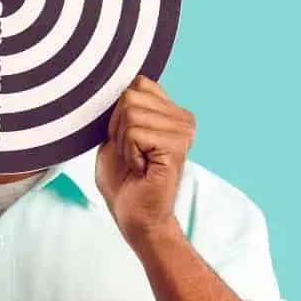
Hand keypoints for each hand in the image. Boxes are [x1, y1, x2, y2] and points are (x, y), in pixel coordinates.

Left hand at [95, 76, 194, 241]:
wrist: (135, 216)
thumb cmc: (124, 181)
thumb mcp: (116, 135)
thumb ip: (122, 109)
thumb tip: (121, 86)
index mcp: (172, 112)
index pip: (138, 84)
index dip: (120, 114)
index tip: (128, 141)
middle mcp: (184, 118)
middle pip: (131, 96)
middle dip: (119, 129)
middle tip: (133, 155)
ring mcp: (183, 131)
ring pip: (130, 114)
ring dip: (124, 144)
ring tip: (138, 163)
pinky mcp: (176, 146)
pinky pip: (134, 133)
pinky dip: (129, 154)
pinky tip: (143, 169)